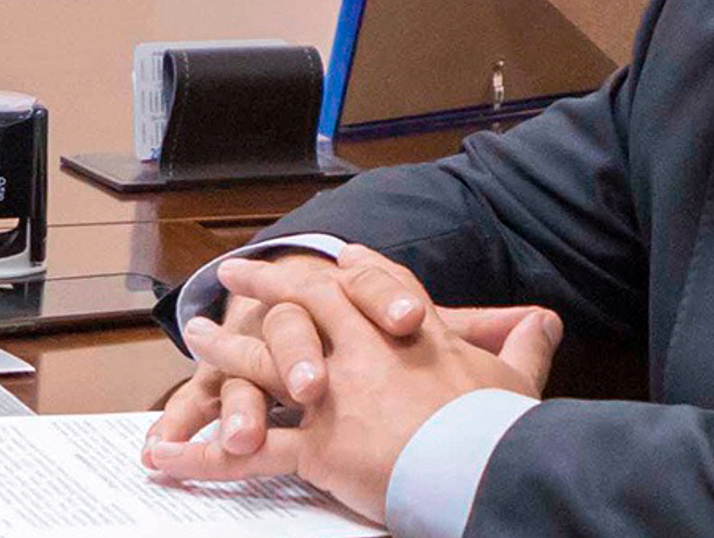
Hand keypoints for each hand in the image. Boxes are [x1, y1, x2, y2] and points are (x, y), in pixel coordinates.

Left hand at [149, 247, 562, 521]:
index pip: (373, 285)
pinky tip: (166, 454)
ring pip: (267, 362)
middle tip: (238, 271)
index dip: (350, 268)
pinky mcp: (317, 445)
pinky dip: (203, 455)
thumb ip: (524, 341)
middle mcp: (364, 352)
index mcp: (411, 333)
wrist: (476, 459)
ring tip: (195, 332)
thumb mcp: (517, 374)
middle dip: (270, 285)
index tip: (332, 254)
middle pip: (307, 305)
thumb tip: (546, 320)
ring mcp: (334, 395)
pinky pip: (250, 453)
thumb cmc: (496, 421)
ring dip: (226, 347)